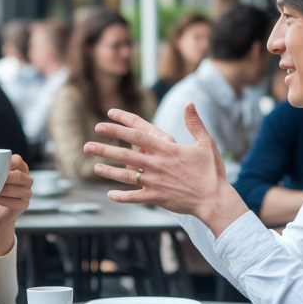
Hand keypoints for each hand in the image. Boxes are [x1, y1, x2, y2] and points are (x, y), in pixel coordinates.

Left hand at [0, 155, 31, 255]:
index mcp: (22, 170)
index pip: (18, 160)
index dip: (7, 162)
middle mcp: (28, 180)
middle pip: (19, 175)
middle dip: (4, 178)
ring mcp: (28, 193)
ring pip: (15, 189)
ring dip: (1, 189)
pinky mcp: (24, 205)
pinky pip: (13, 202)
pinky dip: (0, 200)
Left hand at [83, 104, 249, 237]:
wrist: (215, 200)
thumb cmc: (212, 172)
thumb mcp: (206, 143)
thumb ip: (195, 123)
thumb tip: (189, 103)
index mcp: (167, 149)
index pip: (137, 135)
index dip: (119, 126)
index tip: (105, 120)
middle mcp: (157, 165)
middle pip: (125, 154)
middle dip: (104, 148)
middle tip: (87, 144)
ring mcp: (155, 182)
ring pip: (125, 176)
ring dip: (108, 171)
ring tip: (94, 166)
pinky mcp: (156, 198)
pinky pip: (134, 197)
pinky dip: (122, 197)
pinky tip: (110, 195)